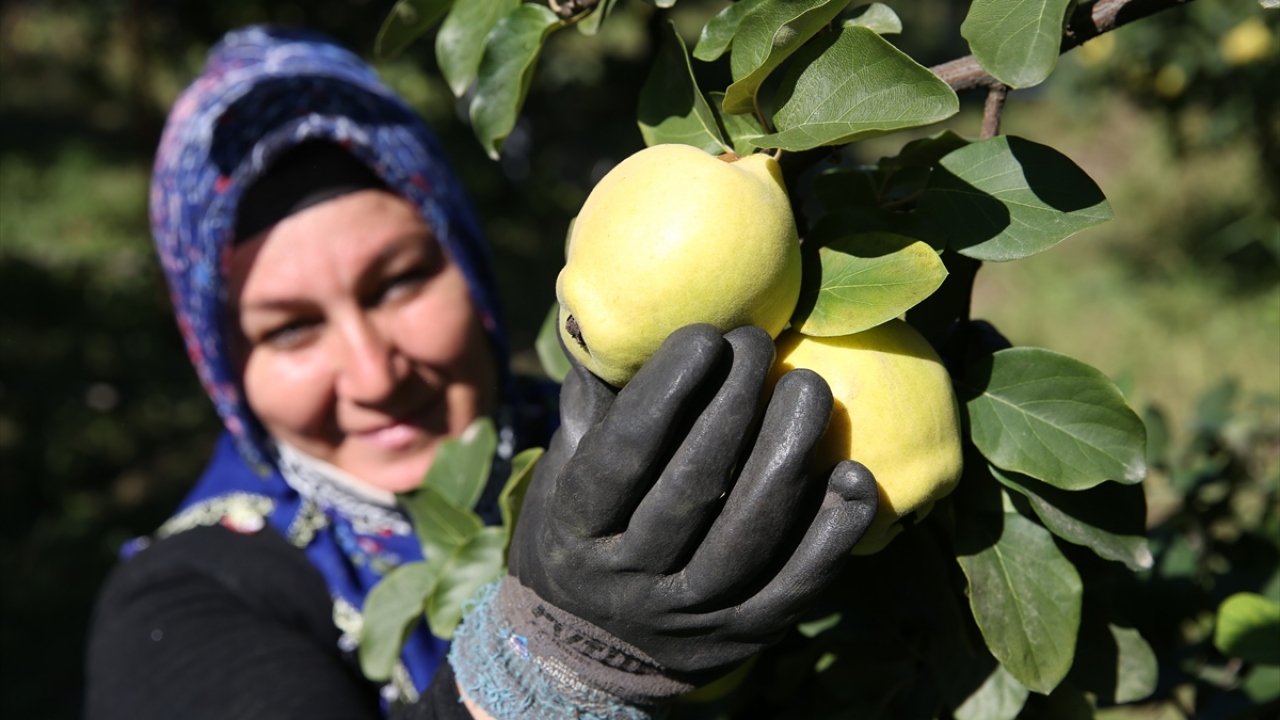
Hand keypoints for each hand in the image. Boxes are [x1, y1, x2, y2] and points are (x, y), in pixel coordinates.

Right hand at [506, 323, 877, 689]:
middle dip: (734, 405)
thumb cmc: (577, 537)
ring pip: (748, 533)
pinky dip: (832, 533)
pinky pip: (796, 585)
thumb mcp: (560, 477)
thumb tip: (609, 318)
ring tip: (808, 387)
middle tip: (760, 343)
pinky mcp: (744, 638)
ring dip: (787, 454)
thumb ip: (591, 409)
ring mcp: (691, 615)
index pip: (624, 455)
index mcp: (576, 530)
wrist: (587, 654)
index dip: (666, 391)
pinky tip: (855, 476)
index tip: (704, 335)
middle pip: (693, 487)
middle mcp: (629, 580)